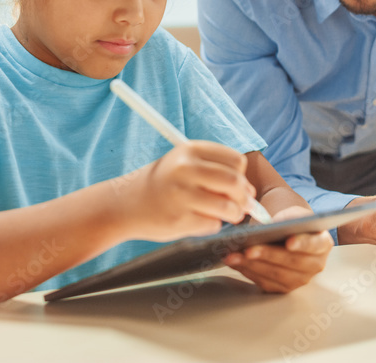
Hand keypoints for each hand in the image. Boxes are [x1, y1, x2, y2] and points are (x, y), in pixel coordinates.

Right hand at [128, 140, 254, 241]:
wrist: (124, 204)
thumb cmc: (163, 184)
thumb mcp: (184, 165)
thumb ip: (216, 172)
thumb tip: (251, 194)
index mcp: (190, 150)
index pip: (236, 161)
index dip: (241, 176)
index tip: (238, 185)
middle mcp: (185, 169)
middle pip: (235, 183)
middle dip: (244, 198)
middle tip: (240, 205)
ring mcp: (181, 194)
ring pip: (228, 207)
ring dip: (233, 215)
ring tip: (226, 215)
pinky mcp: (179, 219)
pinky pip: (213, 225)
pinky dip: (212, 225)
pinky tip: (198, 220)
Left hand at [224, 206, 332, 292]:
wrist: (283, 225)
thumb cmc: (287, 217)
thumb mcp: (289, 211)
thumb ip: (285, 219)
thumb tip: (270, 227)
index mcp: (322, 243)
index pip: (314, 245)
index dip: (302, 244)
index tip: (288, 242)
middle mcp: (315, 265)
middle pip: (292, 263)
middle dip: (268, 255)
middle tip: (249, 249)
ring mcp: (300, 279)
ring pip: (276, 275)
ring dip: (253, 265)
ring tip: (234, 255)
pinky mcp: (282, 287)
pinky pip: (265, 282)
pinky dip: (248, 271)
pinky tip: (234, 262)